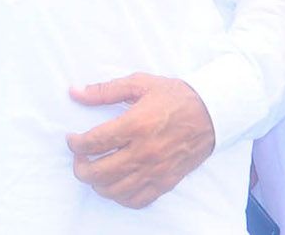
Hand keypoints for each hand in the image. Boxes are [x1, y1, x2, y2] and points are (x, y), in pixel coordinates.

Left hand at [65, 73, 215, 208]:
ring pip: (114, 191)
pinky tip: (116, 183)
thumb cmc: (175, 96)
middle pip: (98, 173)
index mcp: (136, 125)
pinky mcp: (165, 182)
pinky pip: (135, 200)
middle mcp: (144, 152)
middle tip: (80, 157)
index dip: (75, 143)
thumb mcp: (140, 83)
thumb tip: (75, 93)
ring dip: (97, 183)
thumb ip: (105, 90)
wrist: (212, 113)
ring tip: (96, 169)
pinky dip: (119, 196)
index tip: (72, 139)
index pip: (94, 143)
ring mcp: (155, 170)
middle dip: (80, 167)